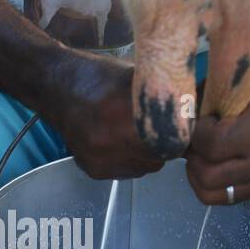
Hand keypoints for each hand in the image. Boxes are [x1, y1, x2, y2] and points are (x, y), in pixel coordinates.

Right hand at [37, 51, 166, 179]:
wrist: (54, 88)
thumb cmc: (98, 77)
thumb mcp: (135, 78)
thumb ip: (161, 99)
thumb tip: (195, 110)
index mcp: (121, 116)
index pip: (170, 140)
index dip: (179, 134)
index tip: (179, 124)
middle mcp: (109, 143)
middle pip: (160, 156)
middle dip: (164, 144)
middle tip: (158, 127)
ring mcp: (100, 160)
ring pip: (146, 167)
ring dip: (148, 153)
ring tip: (135, 132)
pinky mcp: (94, 171)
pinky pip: (128, 171)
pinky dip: (131, 159)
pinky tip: (119, 141)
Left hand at [185, 96, 249, 204]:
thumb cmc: (248, 97)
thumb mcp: (225, 92)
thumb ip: (198, 107)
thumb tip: (172, 128)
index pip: (212, 145)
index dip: (197, 134)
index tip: (201, 121)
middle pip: (209, 176)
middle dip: (194, 158)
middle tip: (193, 144)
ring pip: (210, 193)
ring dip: (196, 174)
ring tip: (199, 155)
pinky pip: (218, 199)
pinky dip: (205, 184)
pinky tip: (208, 165)